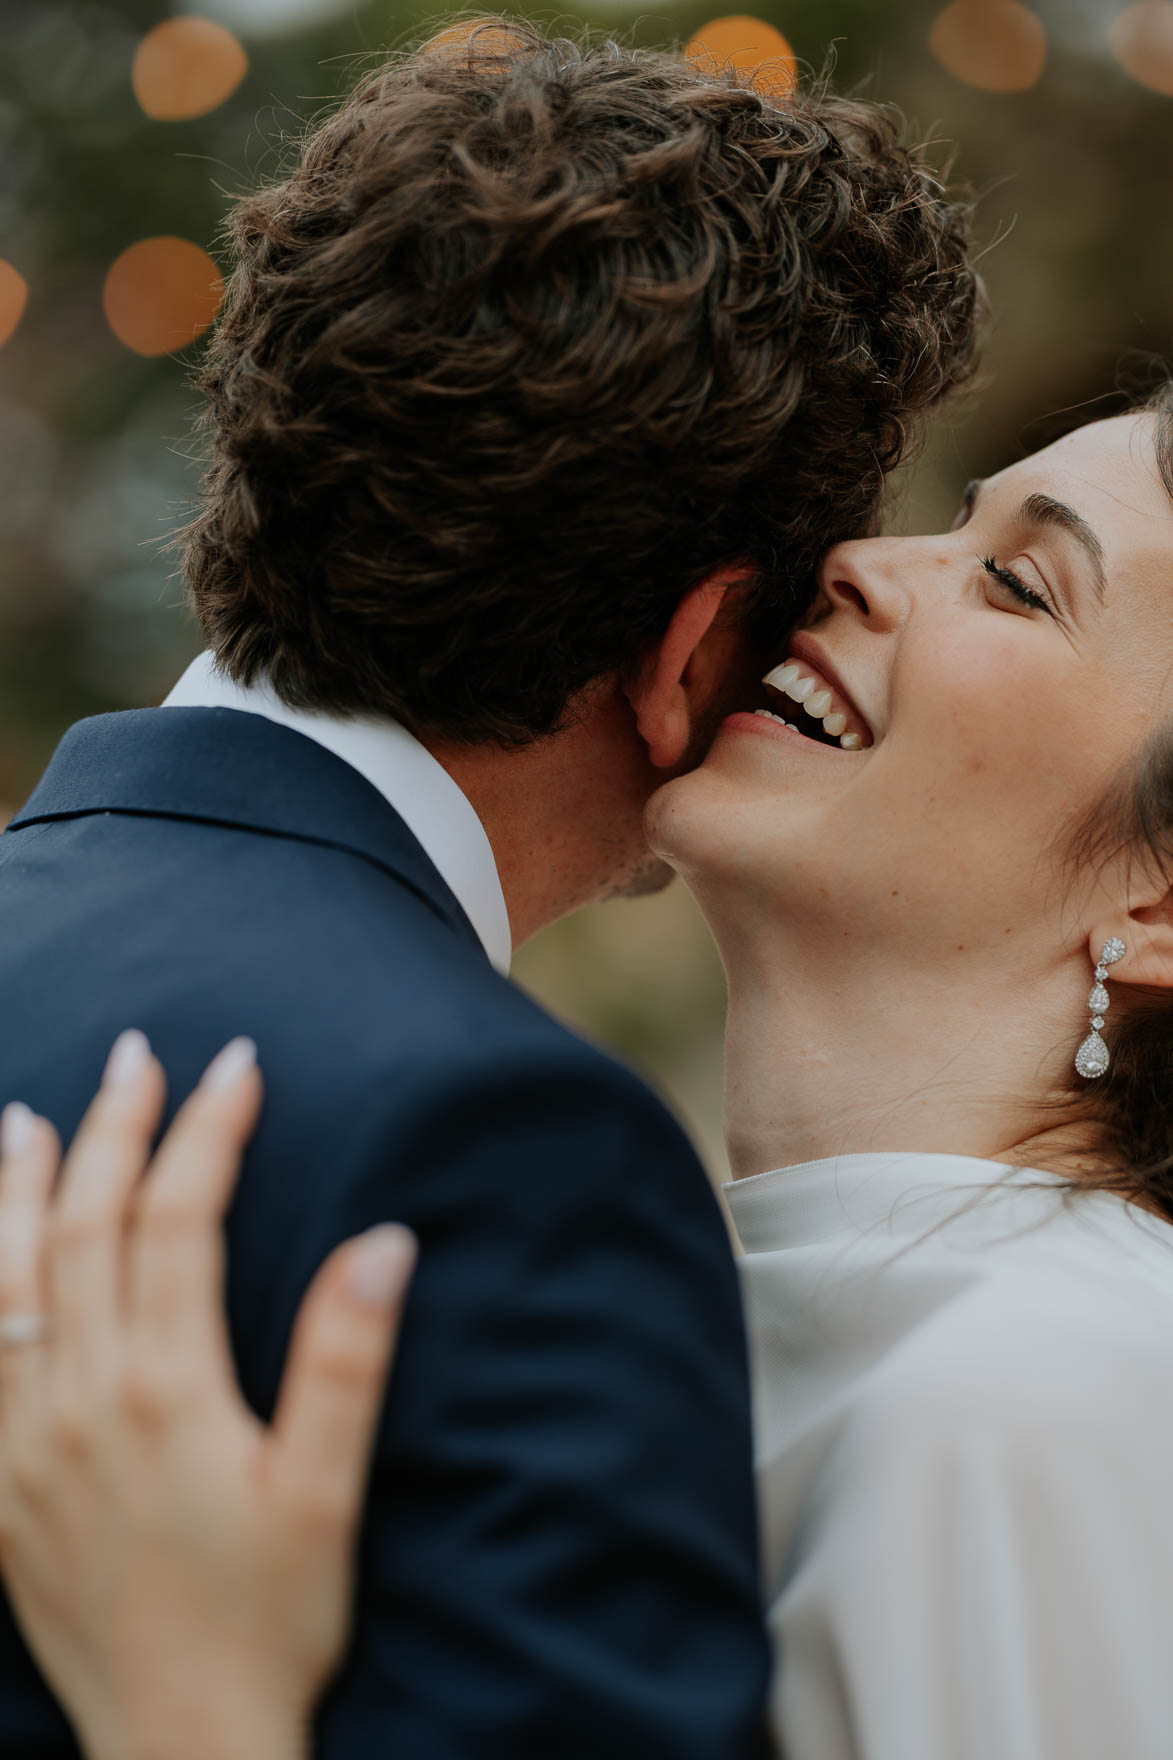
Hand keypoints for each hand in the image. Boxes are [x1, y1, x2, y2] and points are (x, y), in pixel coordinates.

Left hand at [0, 1033, 415, 1759]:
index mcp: (165, 1393)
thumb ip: (347, 1359)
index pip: (176, 1222)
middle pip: (81, 1229)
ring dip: (17, 1190)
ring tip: (26, 1119)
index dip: (206, 1131)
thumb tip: (385, 1239)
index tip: (237, 1063)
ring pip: (6, 1281)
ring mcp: (22, 1447)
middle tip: (141, 1056)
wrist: (178, 1744)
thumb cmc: (268, 1618)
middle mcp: (77, 1405)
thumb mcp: (326, 1493)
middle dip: (112, 1130)